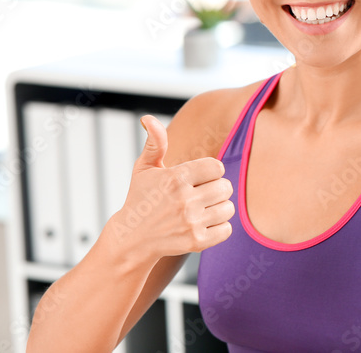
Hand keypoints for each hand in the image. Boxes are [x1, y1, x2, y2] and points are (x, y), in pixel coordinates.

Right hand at [106, 115, 234, 263]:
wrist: (132, 239)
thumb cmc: (141, 199)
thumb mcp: (144, 169)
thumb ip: (155, 143)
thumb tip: (148, 118)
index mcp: (176, 178)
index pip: (217, 167)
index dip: (211, 171)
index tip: (199, 178)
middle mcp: (184, 200)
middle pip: (226, 187)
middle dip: (216, 189)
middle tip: (202, 194)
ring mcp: (191, 222)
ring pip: (228, 208)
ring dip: (219, 208)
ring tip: (203, 209)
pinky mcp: (196, 242)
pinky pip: (227, 229)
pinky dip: (220, 227)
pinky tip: (204, 224)